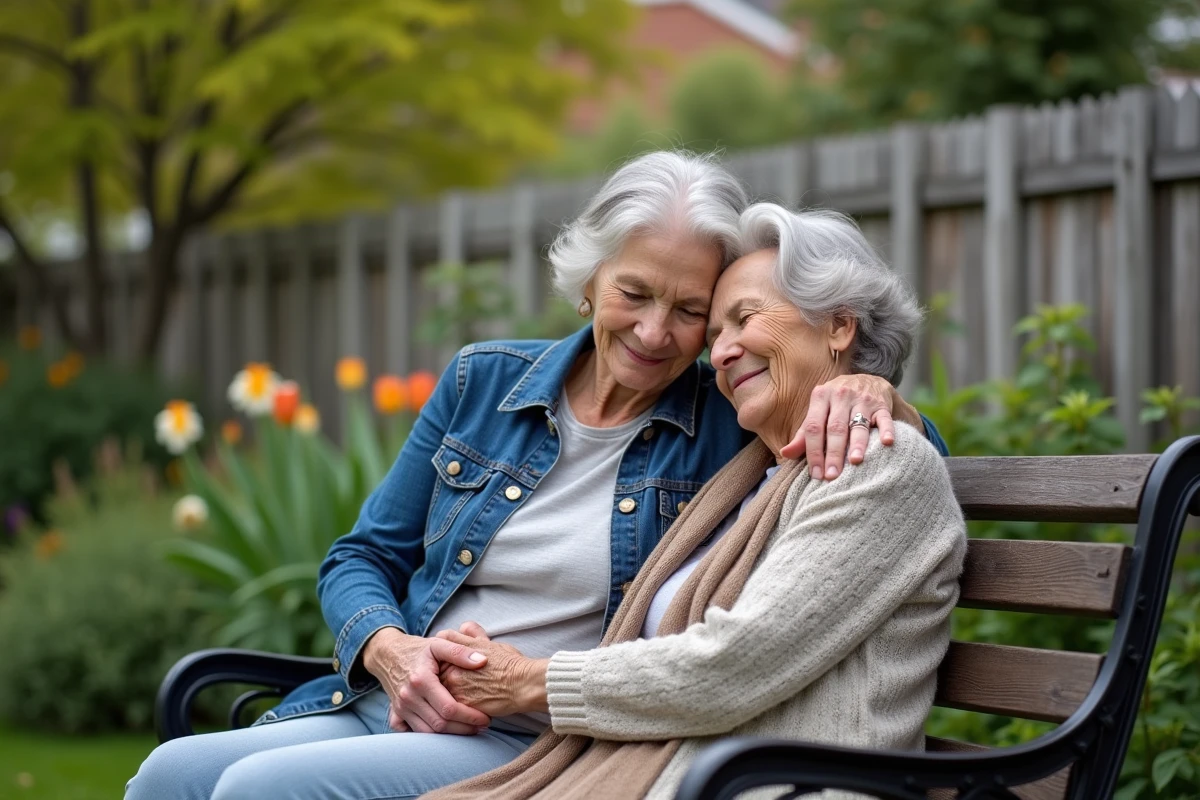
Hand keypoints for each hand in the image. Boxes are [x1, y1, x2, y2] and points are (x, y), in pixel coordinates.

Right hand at [362, 627, 491, 734]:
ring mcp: (400, 708)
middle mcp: (408, 697)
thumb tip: (483, 661)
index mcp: (421, 680)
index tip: (486, 717)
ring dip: (451, 736)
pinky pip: (412, 733)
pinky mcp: (395, 714)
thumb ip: (460, 652)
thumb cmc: (419, 649)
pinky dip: (428, 737)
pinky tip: (445, 733)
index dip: (470, 716)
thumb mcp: (439, 643)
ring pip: (428, 733)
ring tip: (470, 730)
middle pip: (440, 724)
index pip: (449, 708)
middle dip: (464, 729)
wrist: (389, 653)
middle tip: (483, 726)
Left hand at [435, 629, 549, 717]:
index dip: (446, 651)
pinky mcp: (460, 705)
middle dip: (444, 673)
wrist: (522, 684)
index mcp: (458, 650)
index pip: (441, 644)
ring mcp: (454, 687)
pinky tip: (466, 706)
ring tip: (464, 695)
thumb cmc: (511, 663)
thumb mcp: (491, 643)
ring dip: (447, 692)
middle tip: (460, 680)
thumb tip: (465, 626)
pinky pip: (449, 706)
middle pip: (437, 669)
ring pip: (441, 690)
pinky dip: (454, 706)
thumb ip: (474, 634)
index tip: (451, 659)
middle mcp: (452, 667)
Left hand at [780, 374, 918, 478]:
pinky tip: (887, 442)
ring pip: (859, 423)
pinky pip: (884, 418)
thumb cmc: (836, 404)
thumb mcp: (818, 412)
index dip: (813, 452)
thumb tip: (784, 454)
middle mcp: (841, 395)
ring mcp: (863, 398)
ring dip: (857, 443)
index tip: (815, 474)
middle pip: (835, 428)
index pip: (814, 427)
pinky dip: (886, 430)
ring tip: (855, 461)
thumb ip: (804, 434)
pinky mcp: (882, 404)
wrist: (867, 381)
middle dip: (833, 453)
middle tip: (832, 475)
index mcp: (821, 397)